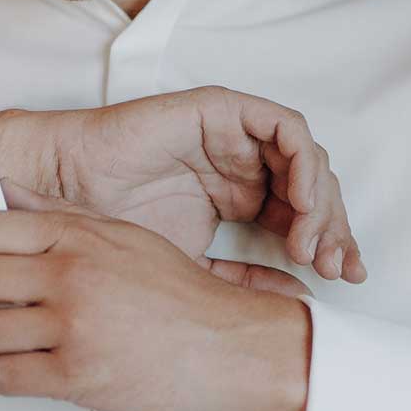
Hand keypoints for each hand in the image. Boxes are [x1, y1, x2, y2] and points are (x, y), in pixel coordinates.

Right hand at [0, 86, 364, 281]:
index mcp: (242, 198)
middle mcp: (245, 165)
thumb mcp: (196, 268)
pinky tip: (300, 198)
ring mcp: (236, 136)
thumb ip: (246, 280)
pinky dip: (303, 159)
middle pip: (314, 189)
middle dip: (333, 228)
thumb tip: (301, 300)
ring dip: (321, 198)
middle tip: (335, 264)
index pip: (303, 218)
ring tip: (311, 240)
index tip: (341, 281)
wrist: (69, 195)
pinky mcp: (223, 110)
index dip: (330, 246)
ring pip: (307, 158)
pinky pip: (283, 126)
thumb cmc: (117, 228)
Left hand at [0, 184, 312, 410]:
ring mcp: (72, 326)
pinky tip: (11, 368)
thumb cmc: (178, 293)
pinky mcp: (77, 376)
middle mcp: (68, 274)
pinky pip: (2, 376)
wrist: (231, 346)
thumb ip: (56, 213)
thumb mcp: (119, 234)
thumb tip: (4, 189)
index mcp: (75, 234)